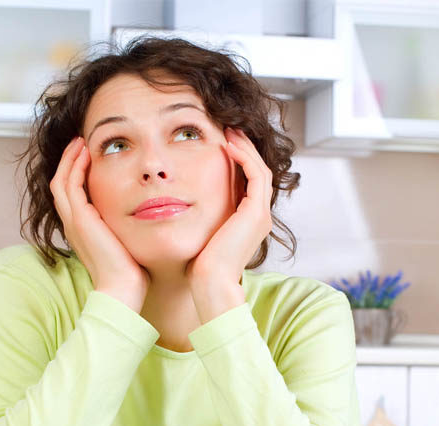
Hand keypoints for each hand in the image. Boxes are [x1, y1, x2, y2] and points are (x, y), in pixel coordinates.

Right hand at [50, 137, 149, 311]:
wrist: (123, 289)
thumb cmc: (130, 272)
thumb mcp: (126, 241)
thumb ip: (127, 227)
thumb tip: (145, 215)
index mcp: (82, 229)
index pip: (71, 194)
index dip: (77, 173)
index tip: (89, 157)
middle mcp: (73, 224)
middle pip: (61, 183)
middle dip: (70, 161)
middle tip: (81, 143)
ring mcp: (74, 221)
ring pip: (61, 180)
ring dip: (71, 158)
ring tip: (81, 142)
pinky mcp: (80, 219)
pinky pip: (71, 184)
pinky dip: (76, 166)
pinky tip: (88, 154)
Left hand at [187, 128, 272, 320]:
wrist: (208, 284)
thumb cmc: (197, 266)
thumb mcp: (199, 234)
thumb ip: (198, 216)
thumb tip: (177, 203)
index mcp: (247, 222)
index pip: (248, 182)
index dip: (237, 160)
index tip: (219, 142)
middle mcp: (259, 217)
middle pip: (257, 171)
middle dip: (243, 148)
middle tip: (227, 128)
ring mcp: (260, 215)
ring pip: (259, 169)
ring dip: (244, 147)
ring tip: (228, 130)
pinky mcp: (256, 213)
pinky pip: (255, 175)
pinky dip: (244, 157)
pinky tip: (226, 145)